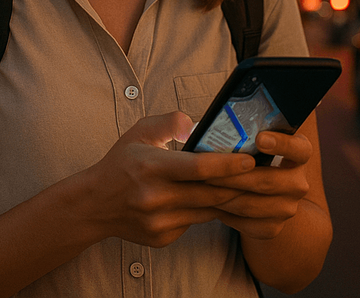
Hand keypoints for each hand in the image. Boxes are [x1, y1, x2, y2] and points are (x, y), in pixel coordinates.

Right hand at [79, 112, 255, 247]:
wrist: (94, 205)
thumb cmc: (121, 163)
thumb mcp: (140, 131)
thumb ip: (168, 122)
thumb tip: (195, 123)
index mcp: (152, 167)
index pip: (198, 168)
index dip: (228, 165)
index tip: (250, 160)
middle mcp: (156, 197)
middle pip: (210, 193)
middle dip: (241, 185)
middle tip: (265, 175)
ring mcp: (160, 221)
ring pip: (208, 211)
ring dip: (231, 200)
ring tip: (253, 188)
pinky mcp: (164, 237)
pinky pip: (196, 222)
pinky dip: (209, 210)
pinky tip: (219, 199)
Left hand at [206, 131, 313, 239]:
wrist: (262, 193)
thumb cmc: (248, 154)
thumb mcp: (249, 138)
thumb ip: (233, 128)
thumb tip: (191, 125)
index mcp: (299, 153)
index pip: (300, 149)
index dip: (282, 144)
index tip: (259, 139)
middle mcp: (298, 182)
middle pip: (269, 181)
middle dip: (235, 176)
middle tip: (209, 171)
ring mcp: (289, 208)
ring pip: (253, 205)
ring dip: (225, 196)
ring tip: (202, 187)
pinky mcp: (275, 228)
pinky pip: (248, 225)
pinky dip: (228, 215)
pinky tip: (212, 204)